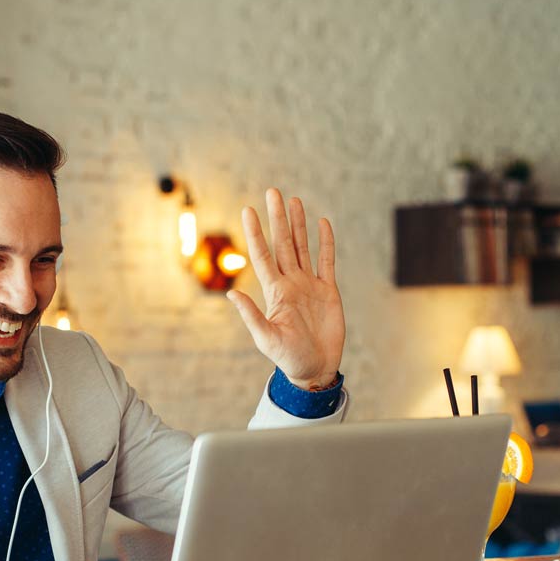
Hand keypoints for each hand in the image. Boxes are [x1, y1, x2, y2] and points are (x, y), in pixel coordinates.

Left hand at [228, 188, 344, 389]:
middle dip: (278, 218)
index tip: (248, 210)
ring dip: (298, 224)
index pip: (263, 255)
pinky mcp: (328, 291)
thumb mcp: (266, 338)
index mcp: (275, 292)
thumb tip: (231, 293)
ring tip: (294, 201)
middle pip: (283, 244)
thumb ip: (251, 315)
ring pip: (303, 247)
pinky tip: (322, 223)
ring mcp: (309, 285)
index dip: (255, 233)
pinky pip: (327, 261)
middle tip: (273, 192)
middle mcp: (290, 283)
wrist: (314, 369)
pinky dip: (325, 242)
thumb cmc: (288, 358)